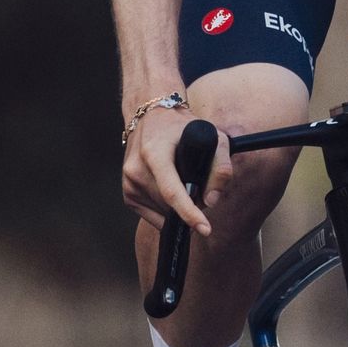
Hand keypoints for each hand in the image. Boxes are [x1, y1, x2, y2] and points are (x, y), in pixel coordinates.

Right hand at [121, 100, 230, 234]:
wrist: (152, 118)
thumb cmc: (182, 128)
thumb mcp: (212, 137)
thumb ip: (220, 167)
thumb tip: (211, 202)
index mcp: (154, 153)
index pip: (171, 191)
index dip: (189, 213)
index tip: (205, 229)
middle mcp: (136, 168)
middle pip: (170, 205)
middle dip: (190, 206)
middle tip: (199, 186)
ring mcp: (128, 181)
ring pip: (162, 212)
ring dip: (178, 208)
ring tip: (182, 182)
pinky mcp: (127, 193)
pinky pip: (153, 215)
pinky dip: (167, 210)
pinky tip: (170, 190)